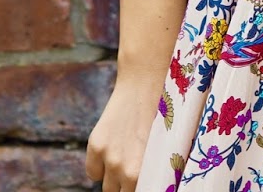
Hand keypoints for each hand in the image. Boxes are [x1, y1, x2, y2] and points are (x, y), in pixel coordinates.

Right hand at [86, 74, 161, 191]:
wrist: (148, 81)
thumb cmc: (167, 112)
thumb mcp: (169, 147)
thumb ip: (157, 170)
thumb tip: (154, 183)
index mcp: (151, 173)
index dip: (145, 187)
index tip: (145, 181)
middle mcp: (129, 171)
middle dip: (128, 186)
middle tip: (136, 170)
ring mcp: (111, 158)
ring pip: (108, 187)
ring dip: (114, 179)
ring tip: (127, 159)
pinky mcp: (97, 145)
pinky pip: (93, 173)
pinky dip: (99, 167)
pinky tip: (112, 152)